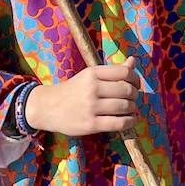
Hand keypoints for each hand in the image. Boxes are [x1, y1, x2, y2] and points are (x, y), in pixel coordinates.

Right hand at [24, 57, 139, 135]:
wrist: (48, 107)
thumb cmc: (74, 90)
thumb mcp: (90, 76)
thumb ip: (113, 70)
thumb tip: (133, 61)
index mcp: (92, 73)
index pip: (124, 72)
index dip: (135, 79)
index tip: (135, 85)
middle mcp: (92, 88)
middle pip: (127, 90)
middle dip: (134, 95)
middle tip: (132, 98)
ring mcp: (91, 107)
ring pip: (125, 106)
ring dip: (133, 108)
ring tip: (130, 109)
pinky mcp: (91, 124)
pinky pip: (119, 123)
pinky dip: (129, 122)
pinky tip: (129, 120)